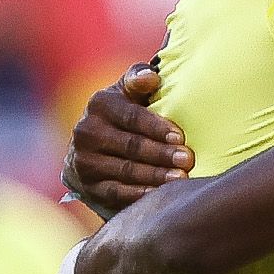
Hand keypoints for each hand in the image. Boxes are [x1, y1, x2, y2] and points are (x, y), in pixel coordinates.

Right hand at [65, 61, 188, 215]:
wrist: (90, 147)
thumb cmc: (122, 113)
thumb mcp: (127, 92)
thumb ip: (138, 79)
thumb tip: (151, 77)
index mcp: (99, 104)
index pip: (132, 116)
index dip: (157, 127)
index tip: (180, 137)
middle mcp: (87, 132)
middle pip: (130, 145)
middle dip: (161, 154)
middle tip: (187, 160)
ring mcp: (85, 161)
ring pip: (125, 171)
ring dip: (155, 176)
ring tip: (180, 178)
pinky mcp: (89, 186)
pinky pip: (117, 193)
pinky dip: (140, 195)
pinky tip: (160, 196)